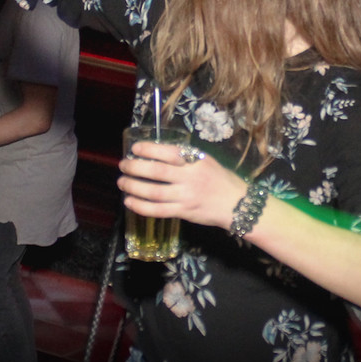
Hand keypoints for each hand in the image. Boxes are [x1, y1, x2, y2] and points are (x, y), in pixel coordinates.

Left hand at [117, 142, 247, 230]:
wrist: (238, 205)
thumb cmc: (221, 180)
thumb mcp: (207, 161)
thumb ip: (186, 158)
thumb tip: (157, 153)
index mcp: (196, 162)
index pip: (169, 153)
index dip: (149, 150)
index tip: (135, 148)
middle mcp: (190, 179)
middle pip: (157, 173)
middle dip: (135, 168)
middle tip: (123, 165)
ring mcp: (186, 197)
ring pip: (153, 192)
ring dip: (134, 187)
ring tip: (122, 182)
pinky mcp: (183, 213)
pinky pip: (157, 210)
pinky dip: (141, 206)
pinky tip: (129, 201)